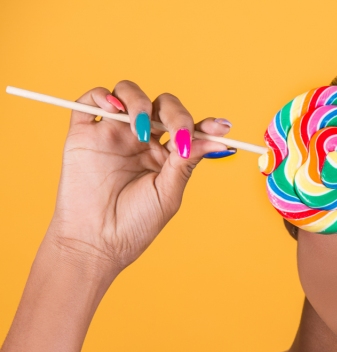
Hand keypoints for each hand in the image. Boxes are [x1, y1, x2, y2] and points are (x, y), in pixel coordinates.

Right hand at [45, 80, 231, 274]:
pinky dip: (102, 95)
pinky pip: (91, 100)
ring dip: (140, 103)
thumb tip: (216, 141)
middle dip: (176, 113)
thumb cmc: (135, 224)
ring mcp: (113, 134)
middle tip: (178, 134)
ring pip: (128, 93)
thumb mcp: (168, 193)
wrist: (97, 242)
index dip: (205, 124)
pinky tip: (114, 108)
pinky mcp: (84, 133)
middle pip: (161, 105)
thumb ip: (187, 163)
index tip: (222, 127)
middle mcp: (141, 139)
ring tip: (142, 131)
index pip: (187, 128)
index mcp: (165, 155)